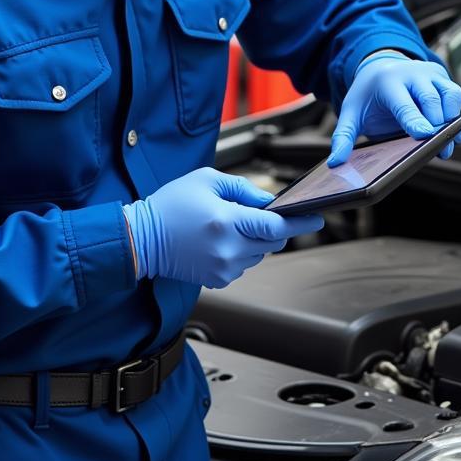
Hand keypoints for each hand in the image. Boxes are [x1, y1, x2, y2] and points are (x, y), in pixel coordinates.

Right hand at [123, 167, 322, 286]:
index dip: (300, 222)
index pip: (275, 226)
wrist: (142, 238)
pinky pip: (244, 264)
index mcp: (226, 222)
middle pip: (273, 241)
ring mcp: (223, 269)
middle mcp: (228, 249)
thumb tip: (269, 200)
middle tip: (256, 213)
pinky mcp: (218, 280)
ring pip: (260, 253)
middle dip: (273, 227)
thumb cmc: (172, 204)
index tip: (318, 218)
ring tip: (228, 224)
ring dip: (255, 239)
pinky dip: (241, 251)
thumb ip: (244, 189)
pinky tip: (220, 239)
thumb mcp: (208, 180)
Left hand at [328, 53, 460, 165]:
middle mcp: (411, 73)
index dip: (414, 120)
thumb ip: (343, 136)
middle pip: (430, 99)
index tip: (425, 135)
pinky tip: (453, 134)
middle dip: (438, 126)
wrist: (379, 67)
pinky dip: (457, 115)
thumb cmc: (367, 95)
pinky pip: (455, 95)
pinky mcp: (441, 77)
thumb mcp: (350, 113)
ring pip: (450, 94)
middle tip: (440, 150)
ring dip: (452, 120)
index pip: (403, 104)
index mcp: (387, 82)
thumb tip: (335, 163)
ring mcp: (428, 73)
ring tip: (449, 144)